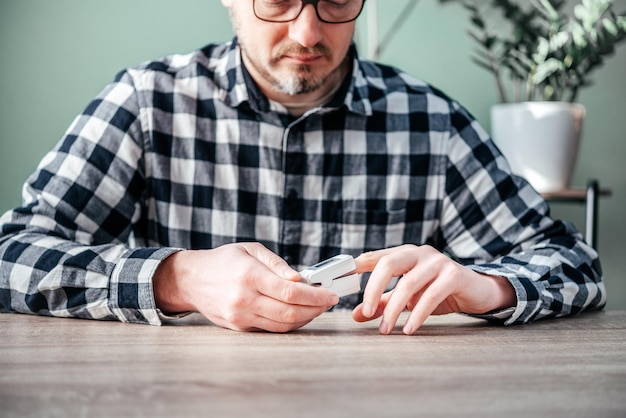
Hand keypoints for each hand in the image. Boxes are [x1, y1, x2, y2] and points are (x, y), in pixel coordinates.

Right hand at [153, 243, 338, 331]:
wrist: (191, 280)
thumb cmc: (224, 260)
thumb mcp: (251, 250)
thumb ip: (278, 265)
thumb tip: (301, 279)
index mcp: (248, 276)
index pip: (290, 292)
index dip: (316, 295)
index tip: (331, 294)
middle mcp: (244, 299)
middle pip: (290, 312)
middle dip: (316, 309)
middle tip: (329, 302)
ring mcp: (240, 317)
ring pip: (283, 325)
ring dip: (306, 318)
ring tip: (318, 307)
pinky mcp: (239, 327)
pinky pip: (271, 329)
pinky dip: (289, 323)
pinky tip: (300, 313)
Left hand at [351, 245, 515, 334]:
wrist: (478, 293)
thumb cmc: (439, 292)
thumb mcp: (408, 299)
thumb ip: (383, 304)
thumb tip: (356, 315)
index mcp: (406, 254)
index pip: (376, 256)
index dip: (357, 265)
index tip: (341, 278)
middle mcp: (420, 253)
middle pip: (389, 263)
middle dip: (373, 289)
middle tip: (365, 312)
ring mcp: (438, 262)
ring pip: (409, 283)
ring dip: (394, 309)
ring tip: (385, 329)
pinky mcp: (454, 275)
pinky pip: (431, 295)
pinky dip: (417, 314)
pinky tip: (409, 329)